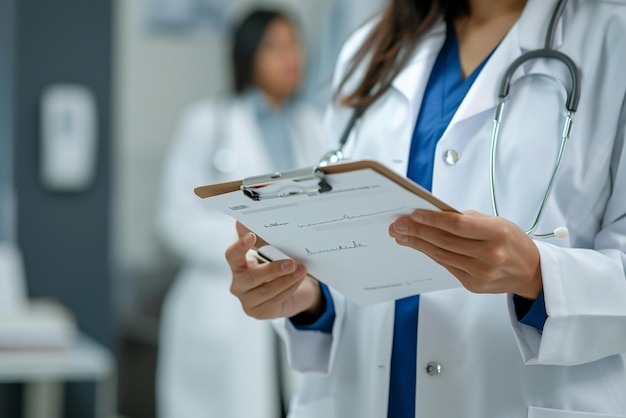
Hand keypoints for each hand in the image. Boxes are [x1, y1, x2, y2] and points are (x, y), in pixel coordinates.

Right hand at [225, 222, 324, 319]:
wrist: (291, 290)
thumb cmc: (276, 267)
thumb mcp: (271, 252)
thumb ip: (260, 238)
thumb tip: (243, 220)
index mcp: (237, 265)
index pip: (232, 256)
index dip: (240, 247)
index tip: (251, 236)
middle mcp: (238, 284)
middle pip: (250, 277)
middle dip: (272, 270)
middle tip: (291, 262)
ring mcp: (247, 300)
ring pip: (265, 291)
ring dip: (286, 280)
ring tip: (301, 270)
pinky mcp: (259, 312)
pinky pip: (275, 300)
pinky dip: (289, 288)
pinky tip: (298, 280)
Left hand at [389, 210, 542, 298]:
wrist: (531, 272)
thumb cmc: (512, 242)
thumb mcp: (497, 222)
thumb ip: (467, 219)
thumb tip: (434, 214)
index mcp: (497, 234)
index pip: (457, 225)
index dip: (433, 219)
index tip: (413, 213)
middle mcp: (490, 256)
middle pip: (444, 242)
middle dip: (417, 231)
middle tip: (398, 224)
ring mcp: (481, 273)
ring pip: (441, 255)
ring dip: (418, 244)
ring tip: (401, 234)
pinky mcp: (473, 285)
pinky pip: (447, 266)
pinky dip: (430, 254)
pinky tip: (418, 246)